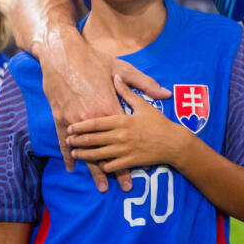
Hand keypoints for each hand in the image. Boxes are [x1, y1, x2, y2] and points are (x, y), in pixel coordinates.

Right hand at [42, 34, 170, 191]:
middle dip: (115, 170)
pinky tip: (72, 168)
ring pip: (85, 150)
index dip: (131, 155)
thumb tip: (166, 93)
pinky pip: (63, 142)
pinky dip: (68, 156)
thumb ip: (144, 84)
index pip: (124, 138)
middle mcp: (92, 119)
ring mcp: (73, 121)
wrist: (62, 54)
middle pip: (105, 150)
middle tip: (125, 187)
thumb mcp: (121, 67)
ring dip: (93, 169)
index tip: (140, 170)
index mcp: (109, 107)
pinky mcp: (59, 118)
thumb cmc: (93, 60)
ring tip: (102, 186)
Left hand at [66, 76, 185, 171]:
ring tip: (76, 153)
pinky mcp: (130, 162)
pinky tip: (96, 164)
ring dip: (85, 155)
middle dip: (78, 141)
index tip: (70, 127)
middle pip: (93, 139)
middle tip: (69, 140)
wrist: (174, 143)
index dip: (81, 126)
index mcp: (122, 120)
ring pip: (98, 154)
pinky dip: (101, 166)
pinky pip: (111, 166)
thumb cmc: (159, 122)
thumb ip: (127, 91)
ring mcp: (125, 150)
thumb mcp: (143, 105)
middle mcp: (121, 136)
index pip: (96, 123)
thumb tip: (116, 77)